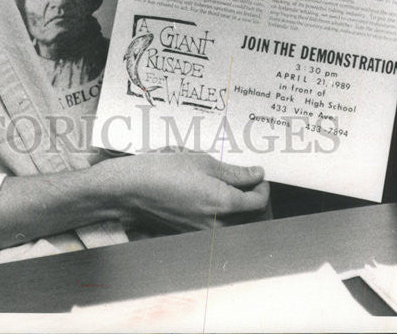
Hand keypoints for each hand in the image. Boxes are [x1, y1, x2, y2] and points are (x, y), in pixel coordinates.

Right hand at [94, 151, 268, 231]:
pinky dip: (223, 215)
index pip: (259, 202)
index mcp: (223, 203)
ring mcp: (205, 233)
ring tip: (228, 187)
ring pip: (237, 224)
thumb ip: (234, 172)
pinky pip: (219, 228)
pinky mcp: (193, 235)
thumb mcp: (203, 162)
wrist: (133, 189)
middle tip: (248, 180)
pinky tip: (212, 197)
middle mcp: (217, 225)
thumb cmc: (164, 171)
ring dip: (240, 208)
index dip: (263, 186)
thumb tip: (255, 174)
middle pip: (252, 217)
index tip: (257, 175)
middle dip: (255, 198)